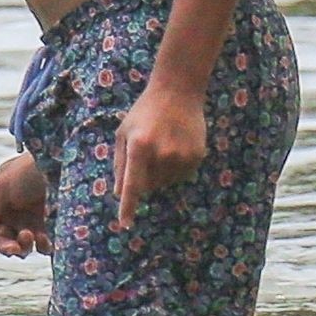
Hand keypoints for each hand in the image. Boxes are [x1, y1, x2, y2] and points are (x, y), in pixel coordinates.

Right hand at [0, 152, 50, 262]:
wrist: (58, 159)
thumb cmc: (25, 170)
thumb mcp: (1, 187)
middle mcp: (13, 215)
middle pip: (4, 242)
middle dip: (6, 248)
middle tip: (14, 249)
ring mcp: (32, 220)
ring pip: (23, 247)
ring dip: (24, 247)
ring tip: (30, 234)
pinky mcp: (50, 223)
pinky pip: (43, 244)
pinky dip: (42, 246)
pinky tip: (44, 241)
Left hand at [112, 80, 207, 230]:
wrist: (178, 90)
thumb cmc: (145, 111)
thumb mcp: (124, 132)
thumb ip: (120, 164)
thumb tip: (119, 194)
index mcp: (139, 146)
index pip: (132, 185)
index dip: (128, 207)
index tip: (125, 224)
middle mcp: (162, 153)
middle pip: (148, 185)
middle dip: (143, 177)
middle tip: (146, 153)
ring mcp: (181, 156)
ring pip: (165, 182)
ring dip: (159, 173)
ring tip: (162, 146)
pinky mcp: (196, 156)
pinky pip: (180, 176)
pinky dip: (174, 168)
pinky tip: (175, 147)